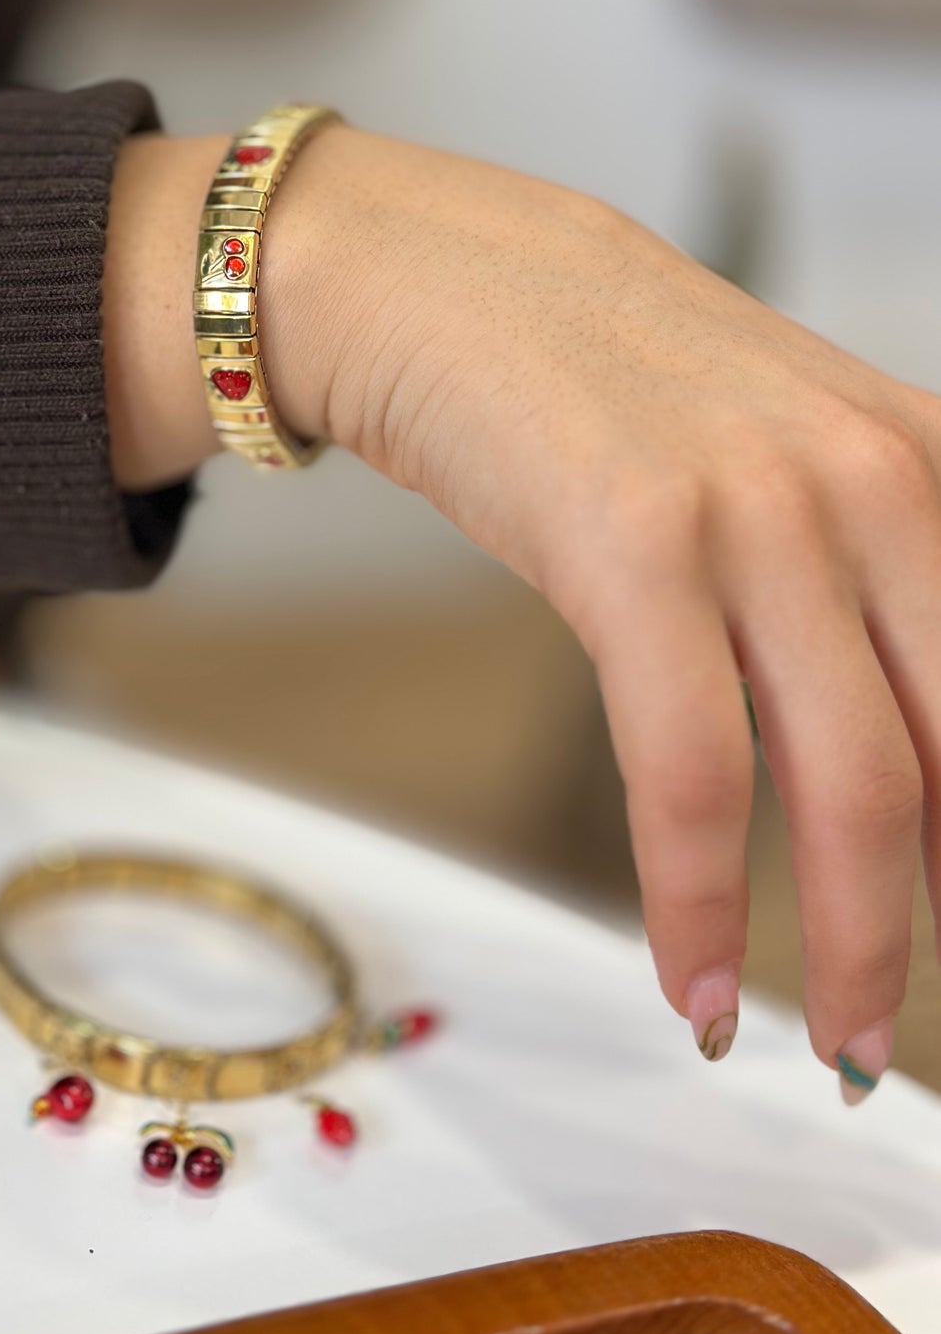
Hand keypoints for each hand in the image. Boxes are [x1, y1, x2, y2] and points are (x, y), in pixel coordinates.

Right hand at [107, 124, 940, 1097]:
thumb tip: (903, 766)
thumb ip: (858, 583)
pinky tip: (691, 979)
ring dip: (849, 950)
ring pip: (854, 783)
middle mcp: (874, 481)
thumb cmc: (600, 382)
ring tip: (828, 1055)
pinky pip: (694, 766)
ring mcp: (757, 508)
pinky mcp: (635, 543)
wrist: (441, 278)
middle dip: (926, 924)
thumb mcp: (776, 457)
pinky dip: (699, 898)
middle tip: (891, 1040)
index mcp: (924, 462)